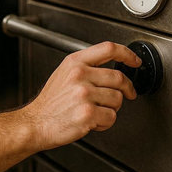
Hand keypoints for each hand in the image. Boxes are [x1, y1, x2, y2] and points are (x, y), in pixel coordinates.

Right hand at [22, 41, 140, 150]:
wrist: (37, 121)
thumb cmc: (51, 100)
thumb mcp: (64, 72)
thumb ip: (86, 65)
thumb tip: (113, 64)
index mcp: (75, 62)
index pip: (108, 48)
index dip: (127, 54)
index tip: (135, 61)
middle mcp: (79, 74)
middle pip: (119, 77)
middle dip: (127, 89)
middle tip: (127, 94)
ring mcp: (84, 93)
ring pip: (117, 99)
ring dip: (111, 108)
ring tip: (95, 110)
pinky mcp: (88, 113)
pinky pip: (112, 117)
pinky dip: (105, 122)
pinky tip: (92, 121)